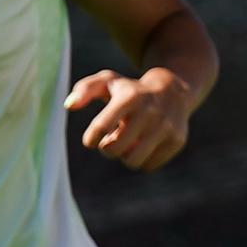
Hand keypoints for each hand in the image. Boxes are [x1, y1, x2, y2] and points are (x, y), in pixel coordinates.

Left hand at [65, 66, 194, 169]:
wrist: (173, 91)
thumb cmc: (130, 90)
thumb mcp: (108, 82)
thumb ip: (84, 90)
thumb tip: (69, 105)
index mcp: (130, 96)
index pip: (101, 126)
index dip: (91, 137)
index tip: (92, 138)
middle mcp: (150, 111)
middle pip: (114, 149)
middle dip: (108, 148)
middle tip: (112, 139)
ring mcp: (166, 126)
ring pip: (132, 161)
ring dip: (125, 155)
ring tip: (129, 142)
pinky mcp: (177, 140)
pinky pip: (149, 165)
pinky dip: (143, 159)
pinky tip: (145, 144)